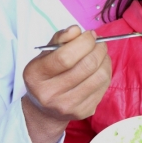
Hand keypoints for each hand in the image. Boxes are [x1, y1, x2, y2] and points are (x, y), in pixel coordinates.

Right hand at [22, 25, 110, 142]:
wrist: (45, 108)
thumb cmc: (48, 73)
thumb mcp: (47, 53)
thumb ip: (60, 38)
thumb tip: (76, 30)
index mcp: (35, 75)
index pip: (65, 57)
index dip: (84, 42)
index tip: (90, 35)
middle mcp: (49, 94)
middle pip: (86, 66)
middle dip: (98, 49)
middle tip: (99, 43)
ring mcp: (67, 106)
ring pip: (99, 77)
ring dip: (105, 60)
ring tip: (101, 53)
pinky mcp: (83, 112)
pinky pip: (104, 86)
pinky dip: (106, 72)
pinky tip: (100, 67)